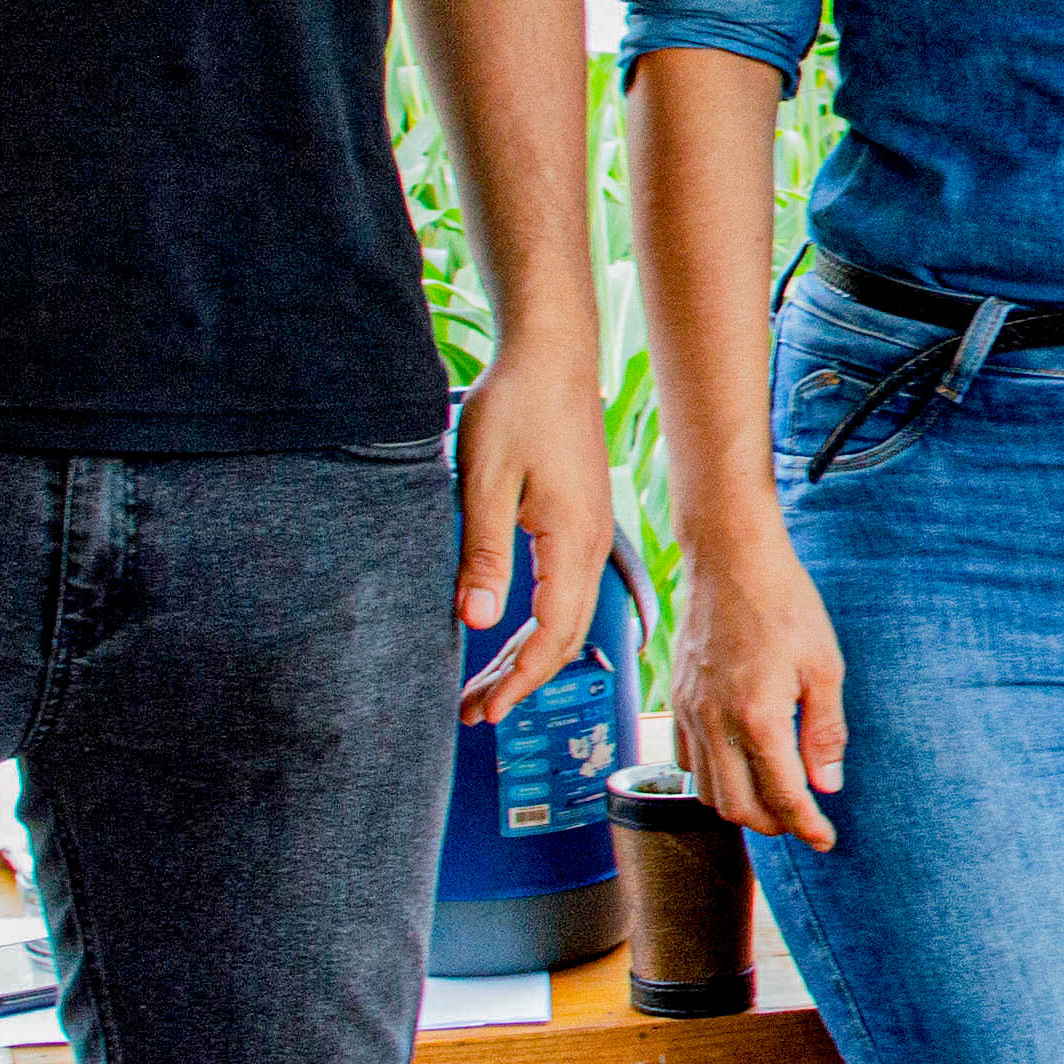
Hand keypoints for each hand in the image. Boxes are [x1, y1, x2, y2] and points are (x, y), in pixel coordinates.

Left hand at [452, 323, 619, 724]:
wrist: (551, 353)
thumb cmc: (515, 408)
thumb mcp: (484, 483)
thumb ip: (483, 556)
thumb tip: (474, 623)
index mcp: (571, 542)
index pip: (551, 635)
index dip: (518, 680)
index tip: (483, 710)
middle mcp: (589, 544)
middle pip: (564, 636)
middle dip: (521, 680)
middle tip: (474, 711)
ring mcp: (589, 531)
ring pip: (566, 614)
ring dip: (527, 654)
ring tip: (486, 682)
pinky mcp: (578, 518)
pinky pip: (564, 588)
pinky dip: (537, 621)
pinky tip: (509, 628)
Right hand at [664, 504, 847, 849]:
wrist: (731, 559)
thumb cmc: (786, 605)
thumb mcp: (824, 666)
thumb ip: (825, 731)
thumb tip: (828, 785)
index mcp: (758, 716)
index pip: (783, 795)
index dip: (807, 827)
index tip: (826, 841)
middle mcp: (716, 722)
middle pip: (739, 808)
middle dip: (774, 825)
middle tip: (803, 820)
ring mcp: (690, 712)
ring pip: (706, 792)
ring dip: (741, 807)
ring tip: (774, 799)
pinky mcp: (677, 699)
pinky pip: (686, 762)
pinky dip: (712, 780)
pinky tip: (738, 768)